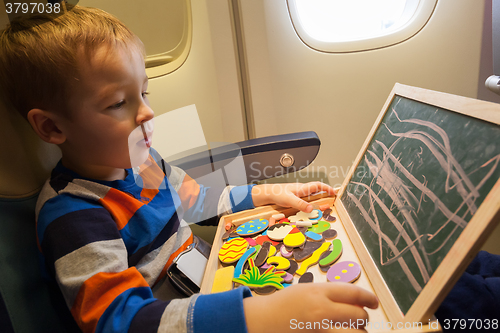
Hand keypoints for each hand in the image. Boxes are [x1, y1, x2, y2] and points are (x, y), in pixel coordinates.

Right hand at [243, 282, 377, 331]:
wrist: (263, 320)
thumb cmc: (284, 304)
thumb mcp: (307, 290)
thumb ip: (329, 294)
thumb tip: (354, 300)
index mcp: (319, 292)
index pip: (354, 293)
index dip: (369, 298)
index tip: (374, 302)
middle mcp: (322, 310)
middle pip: (359, 315)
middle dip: (363, 317)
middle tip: (360, 318)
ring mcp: (320, 329)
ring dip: (358, 331)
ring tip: (353, 329)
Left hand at [251, 182, 336, 211]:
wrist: (268, 194)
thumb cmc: (277, 193)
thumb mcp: (289, 199)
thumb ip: (300, 204)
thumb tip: (311, 209)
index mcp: (302, 188)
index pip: (318, 186)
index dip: (327, 188)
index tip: (334, 192)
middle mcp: (302, 190)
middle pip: (317, 190)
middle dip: (325, 193)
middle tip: (332, 199)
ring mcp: (298, 194)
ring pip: (312, 195)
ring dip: (318, 199)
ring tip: (324, 204)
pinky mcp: (295, 198)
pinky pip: (306, 200)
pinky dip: (311, 203)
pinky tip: (310, 208)